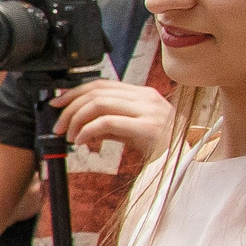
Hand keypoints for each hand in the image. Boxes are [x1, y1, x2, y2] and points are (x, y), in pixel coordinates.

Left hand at [52, 78, 172, 156]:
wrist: (188, 161)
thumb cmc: (162, 146)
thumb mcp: (131, 132)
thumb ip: (108, 125)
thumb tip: (80, 127)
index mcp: (142, 94)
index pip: (101, 85)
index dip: (75, 92)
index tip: (57, 103)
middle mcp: (145, 98)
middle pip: (96, 92)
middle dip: (70, 108)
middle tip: (59, 126)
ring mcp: (148, 110)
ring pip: (99, 103)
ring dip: (77, 119)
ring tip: (69, 135)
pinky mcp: (148, 127)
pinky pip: (108, 122)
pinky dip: (88, 130)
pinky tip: (82, 141)